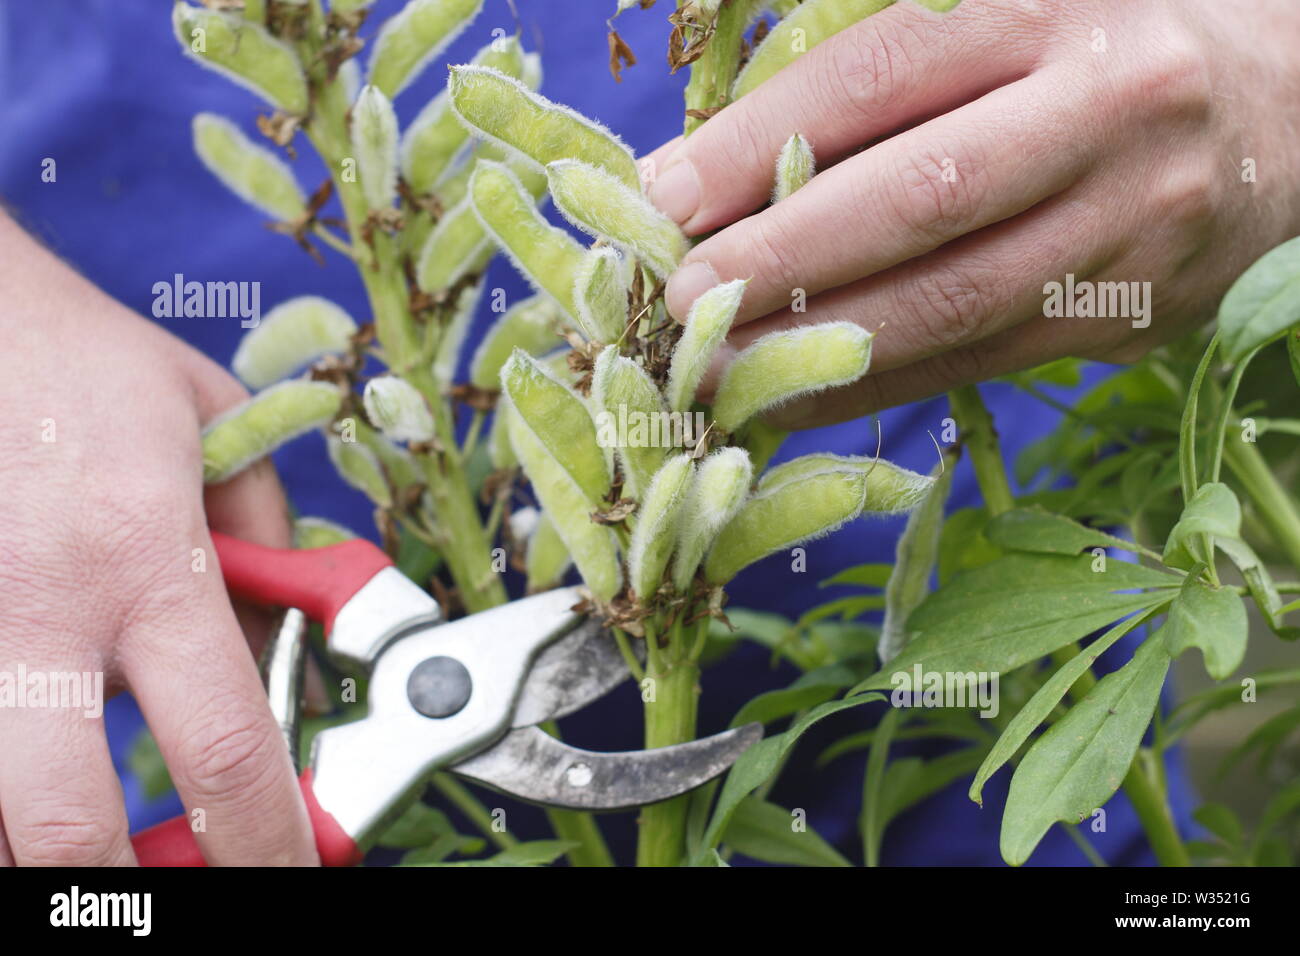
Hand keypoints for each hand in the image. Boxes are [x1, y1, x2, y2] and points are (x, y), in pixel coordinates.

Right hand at [0, 214, 317, 864]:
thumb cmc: (96, 373)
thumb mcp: (223, 439)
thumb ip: (271, 558)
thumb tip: (291, 676)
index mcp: (143, 560)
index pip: (222, 740)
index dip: (264, 834)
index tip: (293, 867)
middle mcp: (37, 613)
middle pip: (65, 826)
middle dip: (124, 891)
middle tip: (183, 887)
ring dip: (46, 851)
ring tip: (109, 848)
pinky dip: (1, 795)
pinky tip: (39, 777)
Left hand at [649, 0, 1299, 426]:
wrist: (1289, 102)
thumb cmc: (1105, 39)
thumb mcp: (1009, 4)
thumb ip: (875, 60)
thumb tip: (713, 161)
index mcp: (1056, 7)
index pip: (880, 78)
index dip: (762, 143)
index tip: (663, 199)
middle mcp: (1106, 114)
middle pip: (926, 196)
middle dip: (788, 260)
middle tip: (678, 302)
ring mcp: (1133, 224)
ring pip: (960, 300)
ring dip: (825, 349)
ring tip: (718, 376)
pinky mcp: (1135, 315)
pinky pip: (987, 358)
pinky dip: (883, 384)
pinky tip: (801, 400)